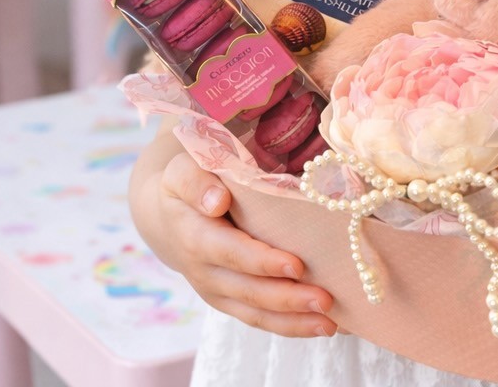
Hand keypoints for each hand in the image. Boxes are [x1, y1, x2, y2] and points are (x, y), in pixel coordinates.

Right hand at [148, 149, 337, 336]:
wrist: (167, 216)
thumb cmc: (186, 184)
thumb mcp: (182, 172)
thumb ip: (196, 183)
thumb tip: (217, 201)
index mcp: (194, 236)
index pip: (231, 253)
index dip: (262, 262)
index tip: (297, 265)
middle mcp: (204, 271)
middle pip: (248, 291)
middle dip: (288, 298)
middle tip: (326, 299)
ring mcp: (216, 291)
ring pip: (255, 313)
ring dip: (293, 321)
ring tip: (330, 324)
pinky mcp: (230, 300)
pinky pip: (258, 318)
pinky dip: (289, 326)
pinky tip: (320, 325)